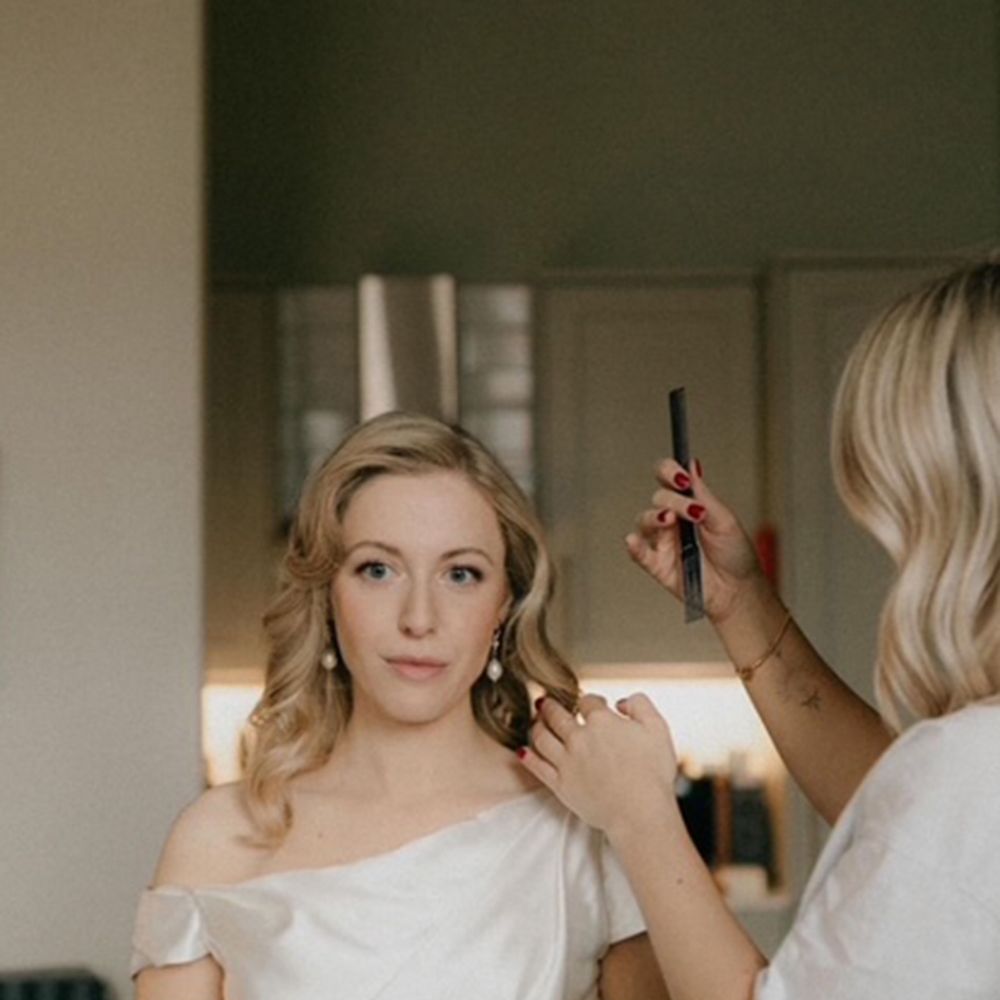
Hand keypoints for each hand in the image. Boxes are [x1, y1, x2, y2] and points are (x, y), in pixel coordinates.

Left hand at [518, 693, 679, 836]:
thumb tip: (620, 702)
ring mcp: (567, 761)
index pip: (587, 701)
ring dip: (536, 726)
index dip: (589, 701)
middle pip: (557, 715)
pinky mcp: (560, 784)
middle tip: (544, 702)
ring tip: (536, 722)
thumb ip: (640, 705)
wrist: (640, 813)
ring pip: (541, 737)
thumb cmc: (653, 774)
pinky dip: (527, 757)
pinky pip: (537, 767)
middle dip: (550, 705)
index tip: (591, 705)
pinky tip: (523, 751)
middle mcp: (579, 738)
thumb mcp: (658, 728)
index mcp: (602, 722)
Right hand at [627, 459, 767, 624]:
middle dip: (674, 501)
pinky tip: (634, 540)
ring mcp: (662, 541)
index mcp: (688, 503)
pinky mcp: (657, 564)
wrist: (739, 589)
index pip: (668, 478)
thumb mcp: (725, 520)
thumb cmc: (735, 554)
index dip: (669, 472)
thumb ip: (704, 495)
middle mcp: (671, 519)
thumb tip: (692, 465)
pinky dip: (634, 546)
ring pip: (644, 521)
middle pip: (658, 498)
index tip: (682, 479)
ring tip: (669, 521)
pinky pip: (639, 553)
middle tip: (694, 511)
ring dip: (654, 517)